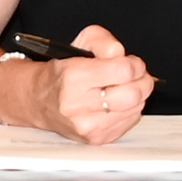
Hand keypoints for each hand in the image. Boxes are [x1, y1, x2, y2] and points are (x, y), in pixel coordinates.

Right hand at [13, 26, 156, 143]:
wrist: (39, 101)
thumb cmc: (61, 73)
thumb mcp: (79, 43)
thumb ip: (104, 42)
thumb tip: (122, 56)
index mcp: (74, 77)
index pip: (123, 71)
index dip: (134, 64)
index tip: (131, 62)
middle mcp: (78, 105)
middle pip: (133, 94)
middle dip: (142, 81)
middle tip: (135, 75)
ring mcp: (88, 126)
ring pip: (135, 109)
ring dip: (137, 96)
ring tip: (124, 88)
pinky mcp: (96, 138)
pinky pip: (129, 122)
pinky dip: (129, 110)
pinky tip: (116, 103)